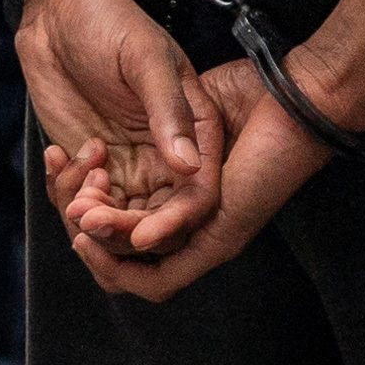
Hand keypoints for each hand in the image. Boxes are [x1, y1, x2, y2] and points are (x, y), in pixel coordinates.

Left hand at [18, 0, 221, 291]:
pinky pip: (82, 202)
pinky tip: (57, 155)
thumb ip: (168, 111)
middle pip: (157, 220)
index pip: (198, 195)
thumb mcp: (145, 59)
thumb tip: (189, 166)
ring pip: (117, 220)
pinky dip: (65, 191)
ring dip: (90, 212)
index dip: (174, 223)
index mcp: (197, 131)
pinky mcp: (90, 165)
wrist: (56, 12)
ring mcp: (128, 163)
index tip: (140, 236)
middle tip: (86, 211)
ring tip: (72, 171)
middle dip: (121, 227)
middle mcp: (167, 156)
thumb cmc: (110, 21)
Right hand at [55, 59, 352, 298]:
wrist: (301, 94)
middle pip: (122, 249)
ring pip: (136, 268)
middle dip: (86, 229)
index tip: (64, 176)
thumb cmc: (254, 91)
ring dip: (102, 246)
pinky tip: (105, 230)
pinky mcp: (220, 237)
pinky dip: (132, 262)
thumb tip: (106, 132)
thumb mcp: (185, 103)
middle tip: (66, 198)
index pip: (125, 217)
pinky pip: (166, 272)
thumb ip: (152, 125)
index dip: (89, 205)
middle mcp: (194, 222)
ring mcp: (207, 235)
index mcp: (183, 191)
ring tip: (77, 213)